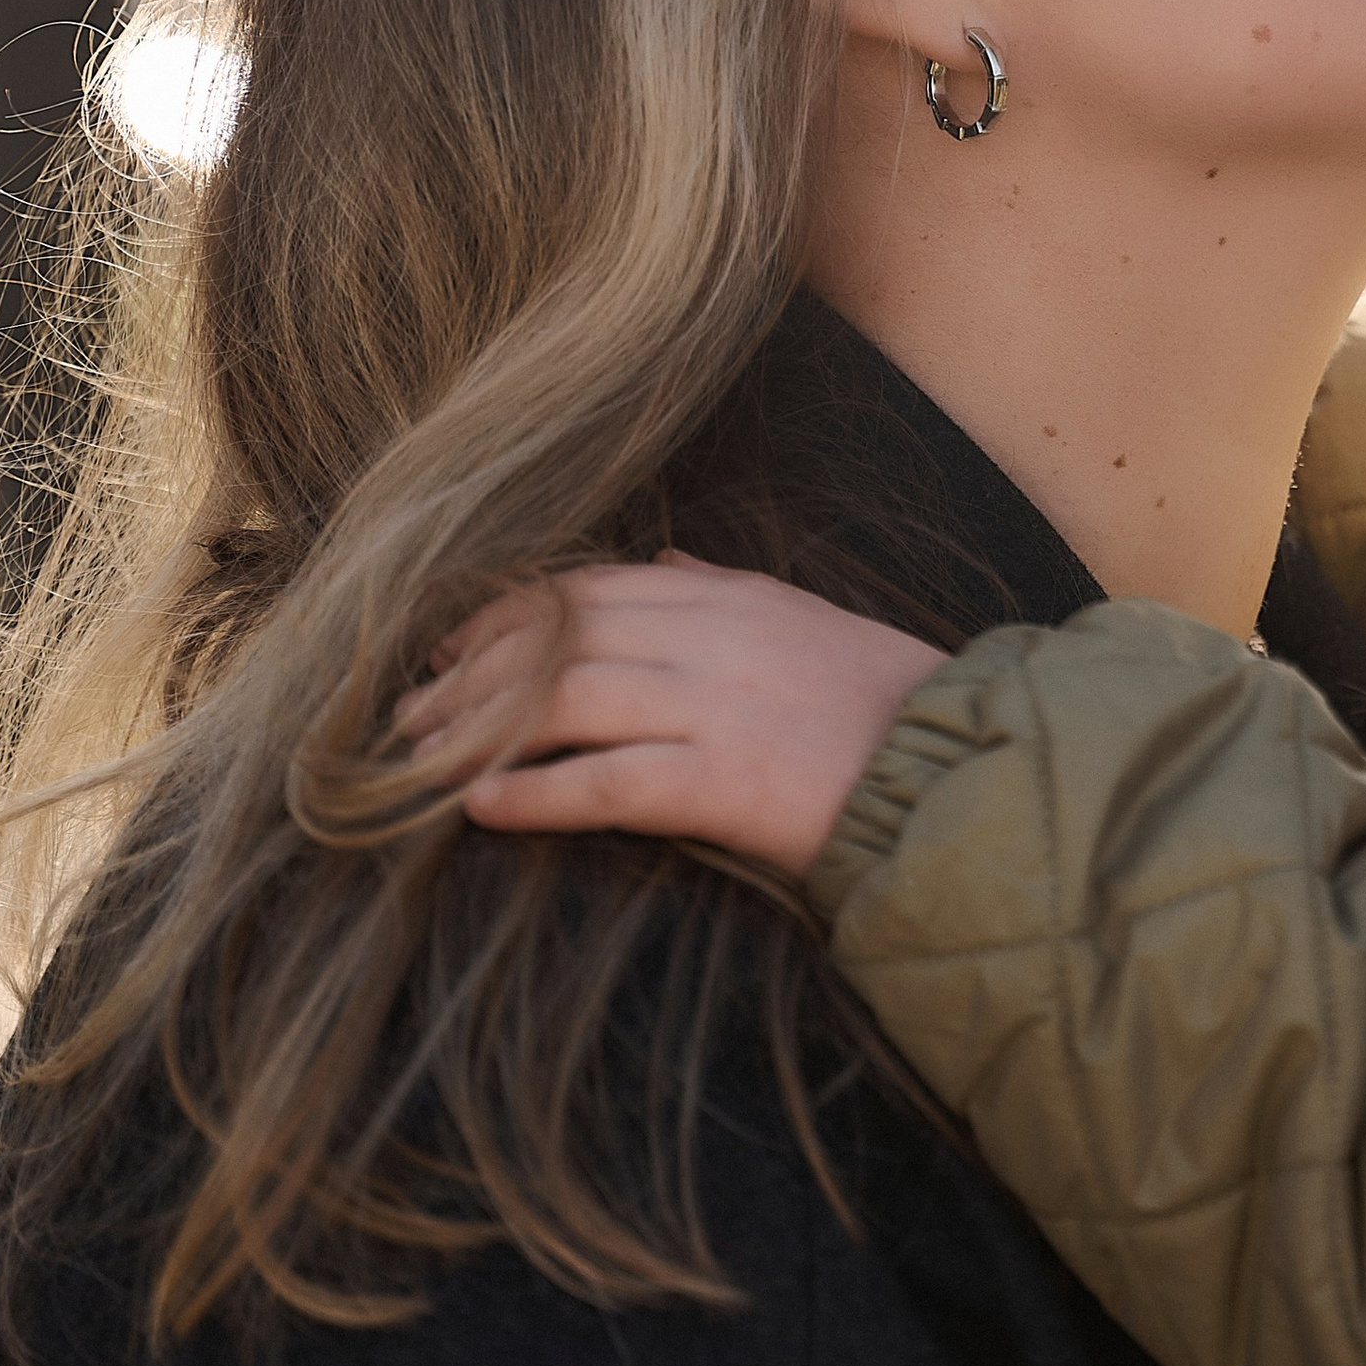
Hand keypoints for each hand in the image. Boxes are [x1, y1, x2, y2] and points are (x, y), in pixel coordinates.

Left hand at [395, 555, 947, 877]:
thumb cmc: (887, 705)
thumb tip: (657, 558)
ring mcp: (714, 706)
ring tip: (413, 763)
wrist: (961, 771)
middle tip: (404, 714)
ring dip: (474, 730)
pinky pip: (607, 781)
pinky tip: (478, 807)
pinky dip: (535, 792)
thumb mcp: (806, 619)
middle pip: (555, 639)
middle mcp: (711, 637)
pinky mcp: (726, 781)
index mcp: (727, 597)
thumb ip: (725, 587)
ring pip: (562, 700)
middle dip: (468, 674)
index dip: (503, 619)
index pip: (585, 590)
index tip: (446, 651)